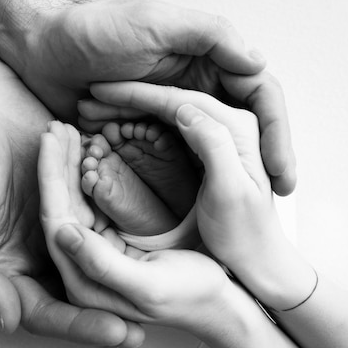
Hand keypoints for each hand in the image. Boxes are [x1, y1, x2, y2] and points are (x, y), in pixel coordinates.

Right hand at [0, 60, 139, 347]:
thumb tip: (7, 321)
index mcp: (0, 266)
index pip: (41, 310)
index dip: (77, 326)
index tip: (116, 333)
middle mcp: (29, 253)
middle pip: (73, 294)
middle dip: (108, 312)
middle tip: (144, 330)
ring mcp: (52, 225)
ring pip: (92, 260)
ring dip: (120, 276)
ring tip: (158, 293)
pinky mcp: (71, 197)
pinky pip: (98, 219)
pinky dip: (118, 231)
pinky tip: (150, 244)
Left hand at [12, 0, 293, 194]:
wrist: (42, 50)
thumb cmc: (90, 30)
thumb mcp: (154, 22)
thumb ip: (209, 36)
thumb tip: (258, 62)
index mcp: (205, 58)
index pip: (258, 95)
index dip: (278, 133)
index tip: (283, 174)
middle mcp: (195, 84)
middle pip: (245, 125)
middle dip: (263, 162)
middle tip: (273, 201)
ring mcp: (171, 109)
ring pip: (213, 145)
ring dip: (225, 173)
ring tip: (240, 209)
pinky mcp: (145, 129)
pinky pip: (175, 155)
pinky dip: (183, 175)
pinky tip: (197, 201)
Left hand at [37, 121, 230, 332]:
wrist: (222, 303)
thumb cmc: (193, 297)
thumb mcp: (149, 285)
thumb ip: (103, 265)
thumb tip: (63, 234)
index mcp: (83, 283)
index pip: (56, 221)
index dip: (51, 177)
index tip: (50, 140)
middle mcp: (81, 269)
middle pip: (61, 207)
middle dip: (57, 164)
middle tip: (54, 126)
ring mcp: (95, 253)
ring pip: (74, 201)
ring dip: (70, 165)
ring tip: (66, 131)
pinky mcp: (111, 241)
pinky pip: (91, 202)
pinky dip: (88, 174)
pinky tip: (87, 151)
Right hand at [76, 81, 312, 308]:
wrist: (255, 257)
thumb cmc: (243, 233)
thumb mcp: (230, 192)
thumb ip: (214, 145)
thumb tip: (184, 110)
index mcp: (238, 127)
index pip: (181, 99)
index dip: (137, 94)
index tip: (101, 91)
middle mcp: (231, 122)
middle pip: (172, 98)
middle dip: (129, 96)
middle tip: (91, 97)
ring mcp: (220, 133)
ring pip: (168, 109)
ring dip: (132, 107)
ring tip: (97, 108)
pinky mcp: (209, 146)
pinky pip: (170, 125)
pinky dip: (142, 122)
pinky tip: (119, 123)